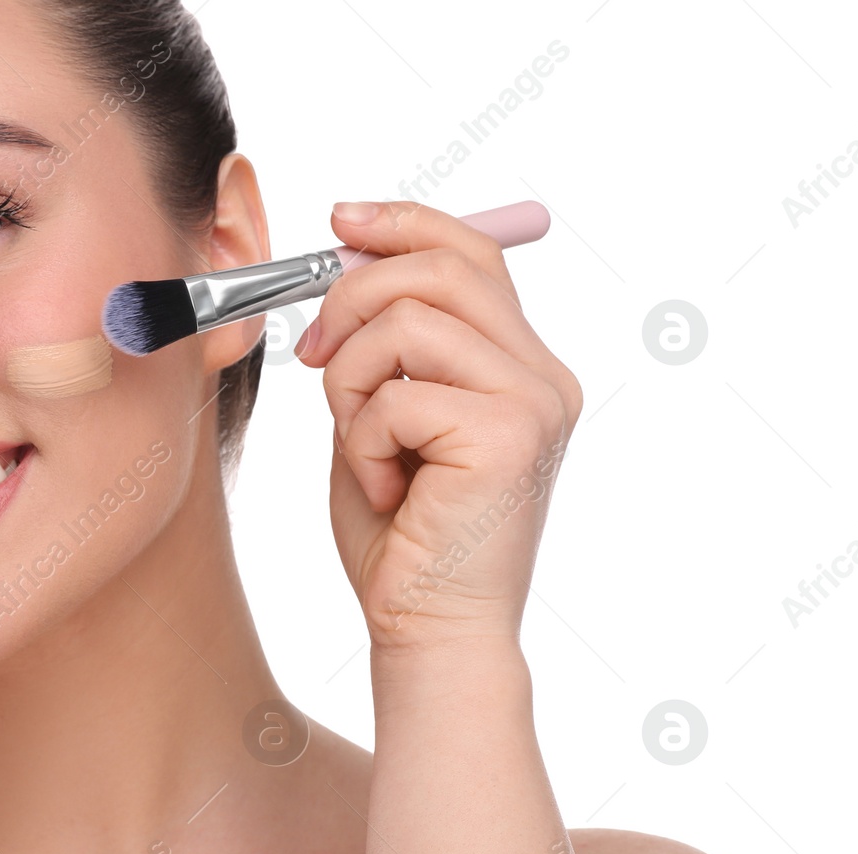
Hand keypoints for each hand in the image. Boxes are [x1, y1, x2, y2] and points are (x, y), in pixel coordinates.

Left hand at [295, 201, 582, 651]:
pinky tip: (386, 489)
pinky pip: (395, 393)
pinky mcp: (509, 435)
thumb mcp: (380, 417)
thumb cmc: (399, 534)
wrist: (426, 628)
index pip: (469, 254)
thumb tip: (348, 252)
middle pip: (440, 267)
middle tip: (314, 357)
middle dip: (351, 297)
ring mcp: (534, 402)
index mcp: (520, 365)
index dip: (401, 223)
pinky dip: (361, 441)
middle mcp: (543, 375)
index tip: (340, 221)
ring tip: (361, 445)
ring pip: (406, 323)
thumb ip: (380, 346)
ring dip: (350, 383)